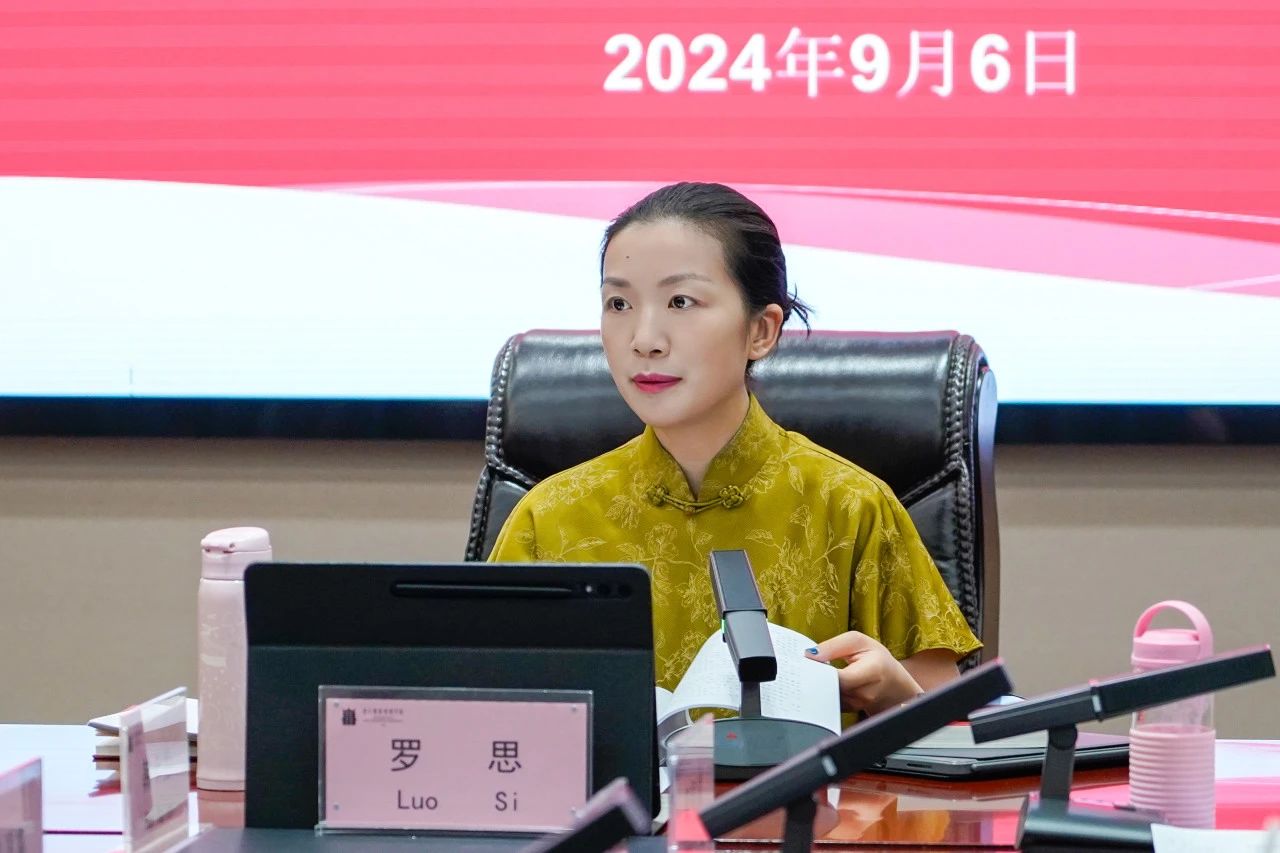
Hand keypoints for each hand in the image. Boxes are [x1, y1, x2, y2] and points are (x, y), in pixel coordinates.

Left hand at [805, 631, 922, 715]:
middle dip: (815, 678)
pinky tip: (820, 681)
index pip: (841, 677)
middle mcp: (866, 693)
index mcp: (873, 671)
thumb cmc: (875, 658)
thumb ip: (833, 646)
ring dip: (817, 685)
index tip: (807, 662)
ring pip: (828, 696)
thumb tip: (809, 655)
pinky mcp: (850, 710)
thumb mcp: (858, 641)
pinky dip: (822, 691)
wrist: (892, 682)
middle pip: (831, 689)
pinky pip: (830, 701)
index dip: (821, 671)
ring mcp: (858, 705)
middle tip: (803, 666)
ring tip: (813, 671)